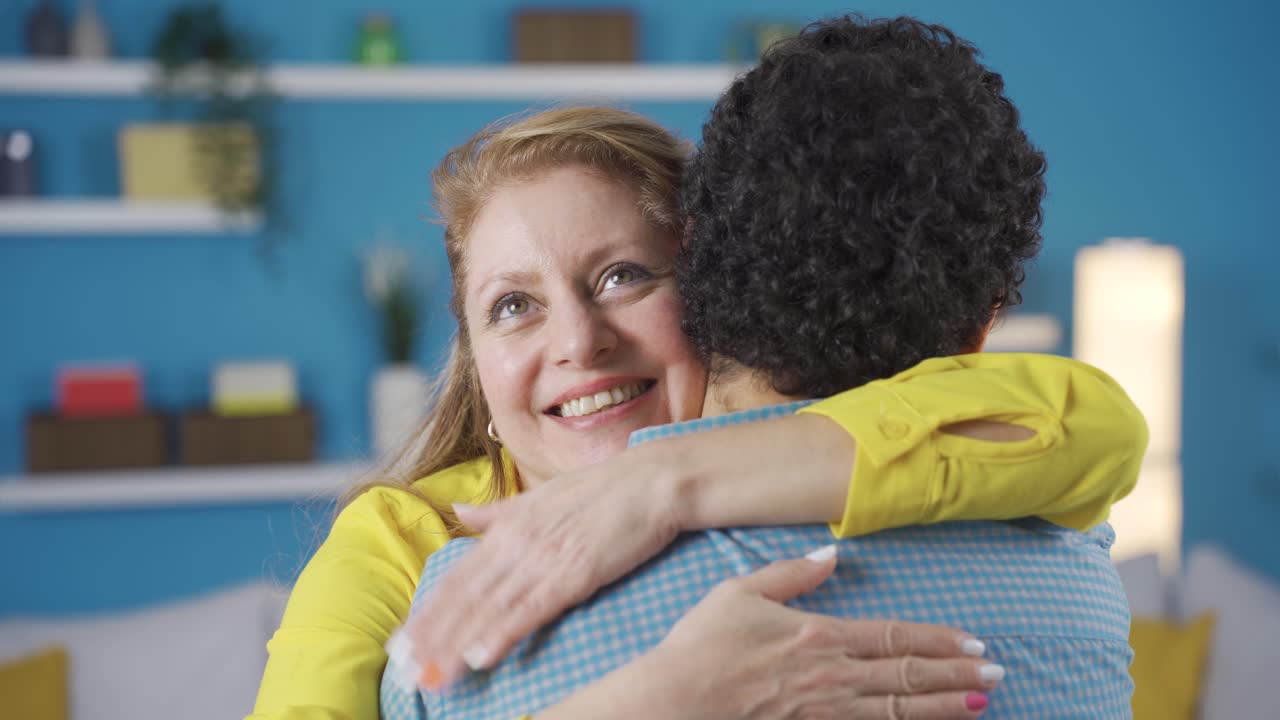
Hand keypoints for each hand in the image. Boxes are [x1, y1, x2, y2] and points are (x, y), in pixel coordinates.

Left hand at [397, 453, 683, 688]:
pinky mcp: (573, 573)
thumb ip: (497, 513)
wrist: (651, 481)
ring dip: (457, 645)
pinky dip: (503, 632)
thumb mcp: (540, 496)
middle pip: (463, 599)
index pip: (456, 578)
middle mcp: (516, 543)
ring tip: (434, 676)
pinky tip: (481, 656)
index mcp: (507, 528)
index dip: (427, 613)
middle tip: (407, 672)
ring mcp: (543, 558)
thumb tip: (458, 511)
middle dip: (432, 638)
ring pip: (489, 609)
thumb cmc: (602, 490)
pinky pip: (530, 609)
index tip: (402, 643)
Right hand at [636, 548, 999, 719]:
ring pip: (897, 710)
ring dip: (942, 707)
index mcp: (819, 635)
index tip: (974, 644)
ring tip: (980, 705)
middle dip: (956, 676)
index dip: (938, 641)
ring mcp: (823, 710)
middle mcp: (831, 676)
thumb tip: (832, 555)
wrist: (676, 698)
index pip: (893, 637)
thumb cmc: (702, 643)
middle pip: (907, 676)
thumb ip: (792, 574)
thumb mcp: (741, 591)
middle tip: (997, 676)